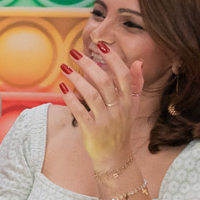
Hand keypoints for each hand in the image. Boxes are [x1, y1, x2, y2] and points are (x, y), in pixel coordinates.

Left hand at [61, 43, 144, 163]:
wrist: (115, 155)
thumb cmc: (121, 126)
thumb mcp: (133, 105)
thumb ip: (136, 84)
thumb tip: (138, 62)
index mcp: (129, 100)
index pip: (123, 74)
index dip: (113, 58)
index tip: (100, 44)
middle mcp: (119, 108)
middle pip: (105, 82)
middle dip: (88, 65)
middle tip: (74, 53)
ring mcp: (105, 120)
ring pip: (91, 95)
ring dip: (77, 79)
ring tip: (64, 68)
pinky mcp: (92, 130)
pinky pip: (80, 112)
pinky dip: (70, 99)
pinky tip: (62, 88)